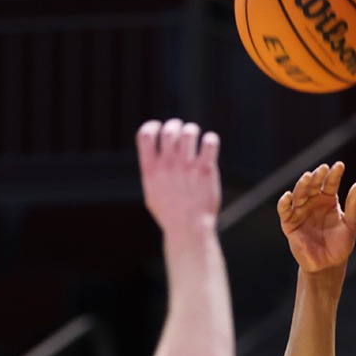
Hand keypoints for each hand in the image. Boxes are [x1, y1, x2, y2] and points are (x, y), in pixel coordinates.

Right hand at [136, 119, 221, 235]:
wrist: (188, 229)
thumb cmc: (169, 214)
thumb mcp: (151, 194)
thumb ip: (152, 173)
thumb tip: (154, 156)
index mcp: (150, 170)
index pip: (145, 135)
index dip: (152, 126)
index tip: (159, 130)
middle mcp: (167, 166)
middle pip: (169, 130)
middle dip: (176, 126)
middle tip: (182, 134)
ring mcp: (186, 167)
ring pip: (189, 132)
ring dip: (192, 131)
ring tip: (195, 139)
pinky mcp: (205, 170)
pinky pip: (210, 142)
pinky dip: (211, 139)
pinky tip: (209, 146)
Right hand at [278, 161, 355, 275]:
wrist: (328, 266)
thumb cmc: (341, 245)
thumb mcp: (351, 225)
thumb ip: (354, 206)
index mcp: (328, 200)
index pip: (330, 183)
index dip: (334, 174)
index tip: (340, 166)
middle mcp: (313, 203)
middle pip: (313, 185)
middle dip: (318, 176)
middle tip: (323, 169)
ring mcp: (300, 212)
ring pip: (299, 194)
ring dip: (302, 185)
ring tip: (308, 177)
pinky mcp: (289, 223)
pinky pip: (284, 211)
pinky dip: (284, 203)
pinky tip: (288, 196)